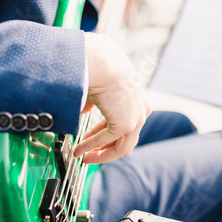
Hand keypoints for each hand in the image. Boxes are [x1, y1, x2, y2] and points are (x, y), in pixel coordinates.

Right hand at [73, 32, 150, 163]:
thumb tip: (83, 111)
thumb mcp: (97, 89)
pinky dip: (92, 147)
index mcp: (136, 101)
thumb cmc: (98, 69)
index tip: (90, 144)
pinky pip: (107, 141)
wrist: (101, 64)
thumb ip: (93, 103)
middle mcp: (141, 111)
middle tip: (88, 157)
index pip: (125, 128)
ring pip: (121, 148)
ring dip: (100, 155)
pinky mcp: (127, 124)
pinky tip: (80, 150)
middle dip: (105, 151)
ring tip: (83, 158)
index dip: (106, 138)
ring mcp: (136, 119)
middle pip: (126, 142)